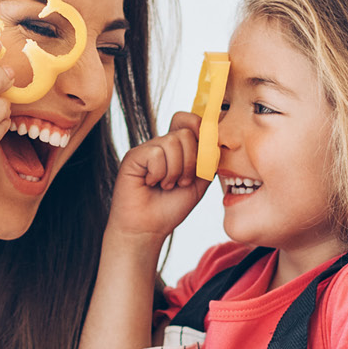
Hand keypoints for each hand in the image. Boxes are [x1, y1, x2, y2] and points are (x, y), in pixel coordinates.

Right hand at [108, 111, 211, 245]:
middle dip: (191, 162)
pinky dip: (159, 174)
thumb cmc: (171, 207)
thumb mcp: (199, 182)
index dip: (200, 129)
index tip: (204, 153)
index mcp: (178, 148)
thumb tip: (214, 140)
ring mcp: (147, 148)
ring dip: (175, 171)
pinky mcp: (133, 156)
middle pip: (186, 131)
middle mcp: (161, 144)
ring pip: (172, 142)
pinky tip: (151, 184)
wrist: (149, 228)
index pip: (190, 120)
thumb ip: (208, 160)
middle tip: (181, 181)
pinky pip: (156, 153)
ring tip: (166, 185)